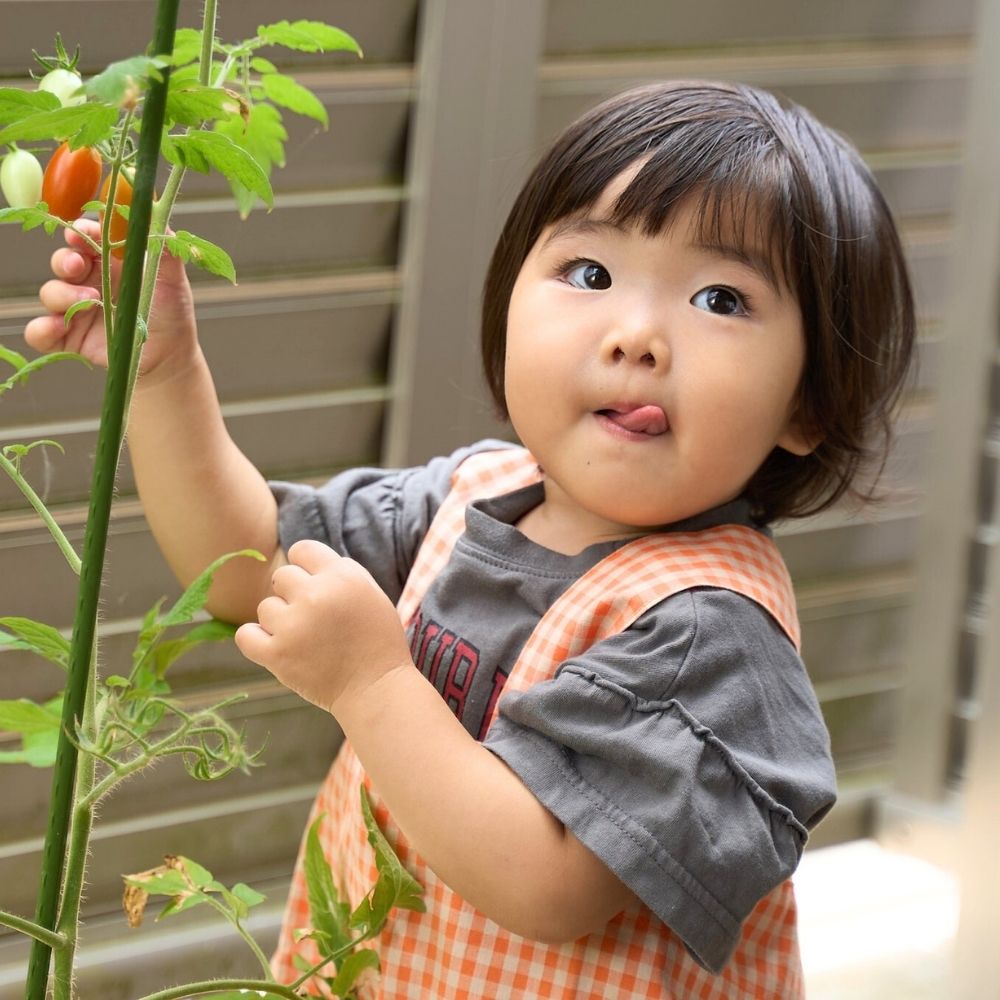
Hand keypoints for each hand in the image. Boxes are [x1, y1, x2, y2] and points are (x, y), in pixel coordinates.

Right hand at [24, 218, 197, 380]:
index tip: (82, 233)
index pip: (84, 238)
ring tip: (92, 303)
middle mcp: (89, 282)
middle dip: (65, 260)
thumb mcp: (173, 279)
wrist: (171, 357)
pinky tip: (59, 327)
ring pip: (50, 293)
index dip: (79, 232)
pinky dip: (42, 328)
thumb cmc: (172, 315)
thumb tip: (158, 214)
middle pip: (62, 261)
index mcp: (110, 262)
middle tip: (78, 266)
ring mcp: (77, 310)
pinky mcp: (69, 338)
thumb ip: (165, 248)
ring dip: (63, 295)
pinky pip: (40, 331)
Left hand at [234, 539, 414, 714]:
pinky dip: (255, 639)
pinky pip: (245, 635)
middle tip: (312, 618)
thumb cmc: (377, 641)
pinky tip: (274, 646)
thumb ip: (338, 573)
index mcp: (342, 575)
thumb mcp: (369, 593)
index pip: (302, 549)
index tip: (311, 585)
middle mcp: (316, 594)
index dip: (305, 567)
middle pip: (282, 577)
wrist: (376, 689)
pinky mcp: (277, 654)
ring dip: (279, 620)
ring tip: (304, 639)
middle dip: (293, 594)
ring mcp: (294, 624)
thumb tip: (304, 564)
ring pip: (265, 607)